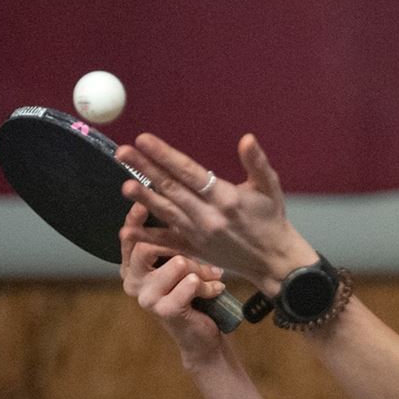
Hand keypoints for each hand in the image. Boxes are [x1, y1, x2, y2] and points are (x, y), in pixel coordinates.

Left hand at [115, 133, 315, 294]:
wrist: (275, 260)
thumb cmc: (272, 220)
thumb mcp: (270, 188)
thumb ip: (256, 162)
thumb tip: (247, 138)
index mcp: (226, 198)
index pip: (189, 172)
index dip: (165, 155)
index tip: (144, 139)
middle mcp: (209, 216)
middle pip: (172, 189)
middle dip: (145, 168)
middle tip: (123, 152)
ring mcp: (199, 235)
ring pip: (166, 212)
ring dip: (144, 198)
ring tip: (125, 184)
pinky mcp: (196, 250)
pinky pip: (168, 242)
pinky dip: (148, 236)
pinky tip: (128, 229)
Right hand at [120, 202, 228, 364]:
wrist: (202, 335)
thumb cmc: (193, 294)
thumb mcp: (182, 265)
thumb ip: (171, 243)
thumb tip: (175, 208)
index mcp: (133, 268)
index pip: (129, 238)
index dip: (135, 220)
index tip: (144, 203)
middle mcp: (133, 282)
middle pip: (149, 246)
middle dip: (183, 251)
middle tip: (203, 263)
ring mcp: (146, 298)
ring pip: (177, 263)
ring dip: (202, 271)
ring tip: (212, 278)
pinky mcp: (164, 310)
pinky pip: (190, 283)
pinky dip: (209, 285)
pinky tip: (215, 291)